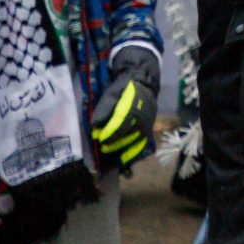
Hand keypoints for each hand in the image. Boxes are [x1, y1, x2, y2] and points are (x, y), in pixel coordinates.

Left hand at [92, 46, 160, 166]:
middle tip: (102, 150)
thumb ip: (103, 110)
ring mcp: (147, 124)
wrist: (143, 82)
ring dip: (122, 152)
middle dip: (113, 144)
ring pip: (134, 142)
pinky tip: (124, 162)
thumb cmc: (123, 88)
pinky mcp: (149, 129)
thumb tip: (95, 128)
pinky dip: (133, 154)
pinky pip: (141, 145)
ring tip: (110, 157)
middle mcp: (141, 117)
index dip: (108, 134)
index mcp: (131, 107)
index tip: (99, 140)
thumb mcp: (110, 94)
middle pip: (126, 136)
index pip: (119, 125)